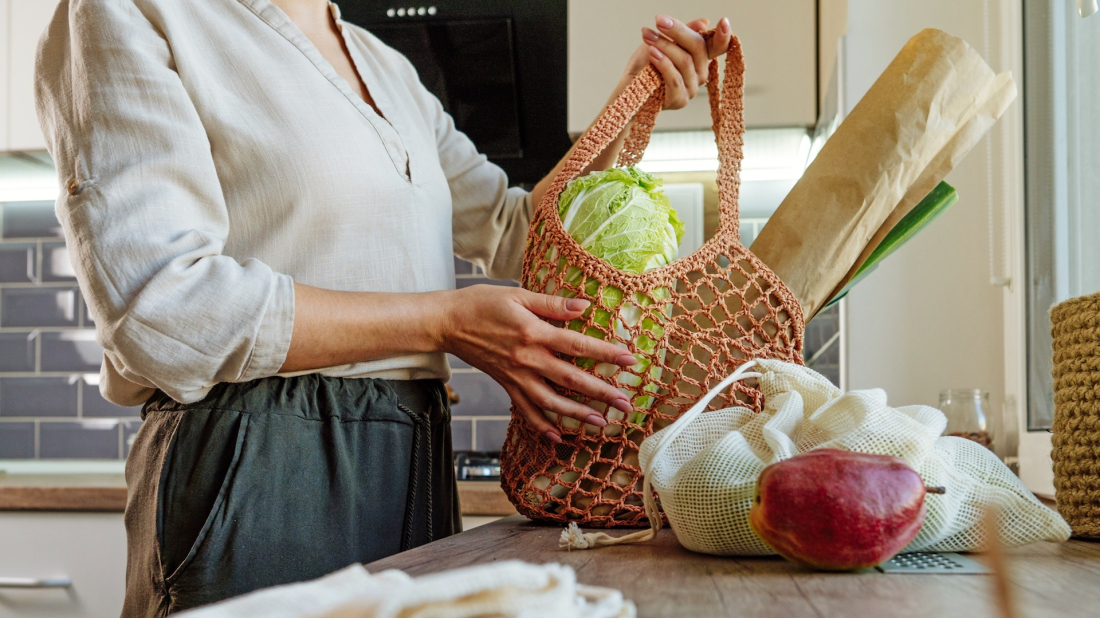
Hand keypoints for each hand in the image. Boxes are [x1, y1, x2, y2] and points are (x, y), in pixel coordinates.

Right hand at [439, 285, 635, 442]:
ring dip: (577, 415)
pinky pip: (525, 410)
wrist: (448, 322)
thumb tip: (584, 306)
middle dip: (601, 393)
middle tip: (626, 404)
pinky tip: (558, 436)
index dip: (606, 354)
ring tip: (601, 424)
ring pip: (551, 402)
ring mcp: (516, 376)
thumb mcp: (518, 295)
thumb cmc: (483, 303)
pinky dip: (541, 425)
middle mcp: (528, 359)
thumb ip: (552, 304)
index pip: (578, 345)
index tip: (630, 361)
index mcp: (534, 333)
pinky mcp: (506, 385)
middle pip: (571, 379)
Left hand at [618, 15, 732, 109]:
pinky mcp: (680, 100)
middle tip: (659, 21)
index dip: (723, 36)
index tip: (724, 21)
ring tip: (648, 36)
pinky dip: (663, 63)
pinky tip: (653, 54)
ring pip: (685, 61)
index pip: (718, 47)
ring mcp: (692, 88)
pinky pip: (675, 79)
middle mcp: (700, 73)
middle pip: (698, 47)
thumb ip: (681, 33)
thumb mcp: (662, 42)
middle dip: (678, 31)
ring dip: (664, 45)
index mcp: (700, 58)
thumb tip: (704, 22)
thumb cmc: (645, 65)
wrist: (628, 89)